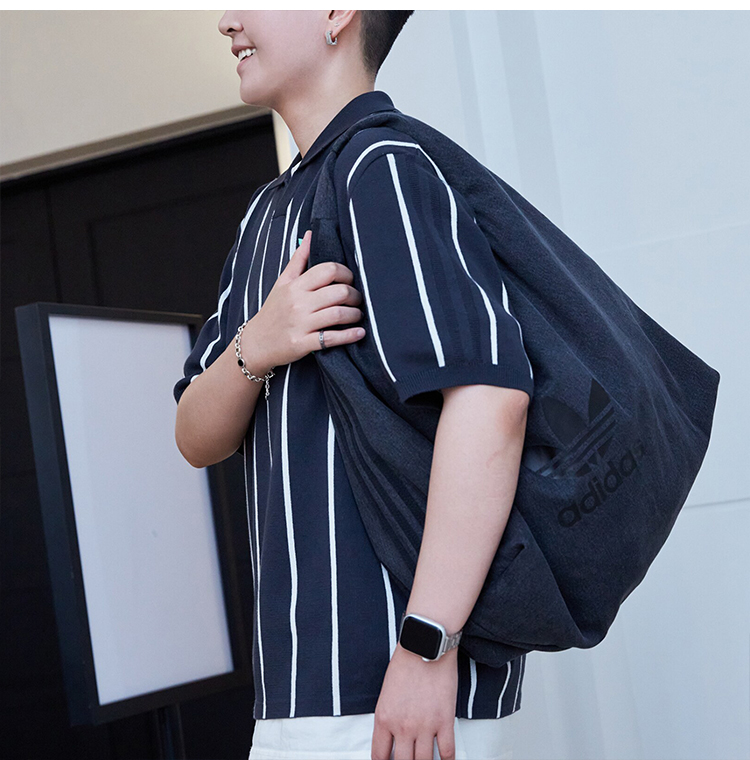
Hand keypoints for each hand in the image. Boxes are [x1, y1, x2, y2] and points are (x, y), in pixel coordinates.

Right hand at [240, 229, 365, 371]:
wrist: (256, 343)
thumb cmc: (273, 311)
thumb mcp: (282, 282)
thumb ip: (298, 259)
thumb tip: (310, 235)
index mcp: (295, 286)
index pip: (328, 270)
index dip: (346, 273)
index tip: (350, 281)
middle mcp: (298, 303)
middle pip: (339, 292)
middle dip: (355, 296)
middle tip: (357, 300)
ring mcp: (300, 324)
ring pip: (338, 314)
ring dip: (355, 315)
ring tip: (357, 316)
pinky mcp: (302, 344)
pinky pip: (331, 339)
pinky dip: (349, 336)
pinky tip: (359, 333)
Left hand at [371, 643, 457, 759]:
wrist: (424, 646)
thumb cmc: (405, 662)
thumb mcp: (386, 692)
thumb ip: (389, 716)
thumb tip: (394, 735)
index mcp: (384, 718)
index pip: (379, 756)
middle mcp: (403, 727)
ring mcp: (425, 726)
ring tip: (424, 759)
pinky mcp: (444, 721)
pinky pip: (447, 752)